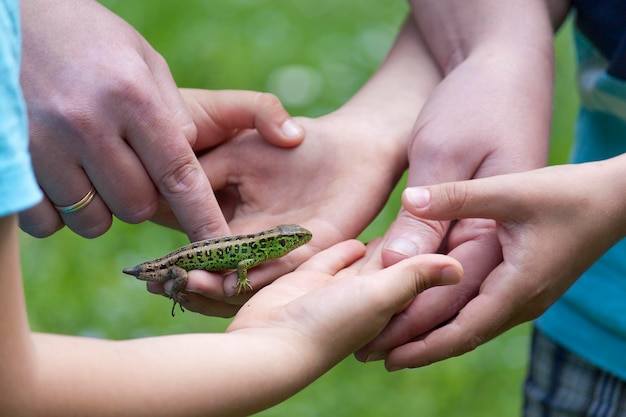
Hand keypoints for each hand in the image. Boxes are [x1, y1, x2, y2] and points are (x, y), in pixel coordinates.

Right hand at [18, 0, 301, 239]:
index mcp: (136, 99)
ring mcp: (44, 145)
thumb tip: (292, 137)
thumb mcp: (158, 65)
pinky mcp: (12, 163)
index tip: (224, 253)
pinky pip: (49, 222)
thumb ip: (228, 105)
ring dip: (106, 209)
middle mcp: (90, 124)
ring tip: (99, 170)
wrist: (15, 22)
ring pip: (96, 220)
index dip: (205, 222)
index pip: (181, 177)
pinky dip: (62, 214)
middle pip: (140, 207)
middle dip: (149, 202)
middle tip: (136, 170)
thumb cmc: (100, 49)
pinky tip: (65, 181)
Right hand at [158, 110, 407, 315]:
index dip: (174, 254)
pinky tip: (231, 280)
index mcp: (231, 220)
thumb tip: (163, 195)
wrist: (349, 145)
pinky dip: (256, 276)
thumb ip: (204, 173)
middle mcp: (253, 242)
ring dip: (215, 284)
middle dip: (188, 278)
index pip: (198, 243)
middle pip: (217, 268)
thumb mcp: (236, 152)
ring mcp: (281, 252)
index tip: (146, 266)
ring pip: (244, 276)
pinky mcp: (310, 254)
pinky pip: (280, 270)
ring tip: (187, 286)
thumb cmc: (291, 142)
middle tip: (158, 285)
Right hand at [228, 239, 462, 369]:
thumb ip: (415, 278)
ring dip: (379, 245)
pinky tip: (359, 239)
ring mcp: (335, 289)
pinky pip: (334, 260)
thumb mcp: (379, 297)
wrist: (268, 343)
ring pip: (364, 262)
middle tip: (428, 217)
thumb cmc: (328, 324)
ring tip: (398, 222)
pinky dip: (347, 250)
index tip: (453, 228)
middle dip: (409, 246)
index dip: (434, 254)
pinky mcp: (308, 280)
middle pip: (393, 266)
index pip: (418, 275)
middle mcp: (364, 298)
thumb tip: (461, 268)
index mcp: (388, 304)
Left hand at [359, 158, 625, 368]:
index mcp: (516, 287)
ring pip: (471, 328)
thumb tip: (408, 199)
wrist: (616, 200)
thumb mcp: (510, 191)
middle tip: (373, 355)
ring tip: (392, 342)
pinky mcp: (523, 286)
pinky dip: (450, 320)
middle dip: (417, 348)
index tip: (384, 353)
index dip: (420, 344)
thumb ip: (458, 196)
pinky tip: (427, 317)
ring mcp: (524, 297)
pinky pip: (481, 313)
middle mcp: (521, 302)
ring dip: (432, 337)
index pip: (461, 330)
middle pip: (461, 337)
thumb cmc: (568, 194)